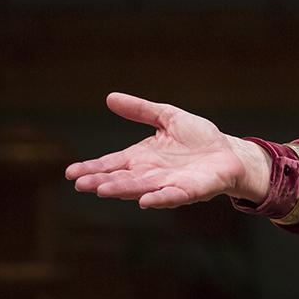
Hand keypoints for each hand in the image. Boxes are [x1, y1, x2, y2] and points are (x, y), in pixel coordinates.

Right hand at [65, 92, 270, 208]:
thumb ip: (140, 110)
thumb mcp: (167, 117)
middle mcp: (150, 174)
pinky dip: (159, 199)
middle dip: (101, 181)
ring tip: (103, 190)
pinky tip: (144, 201)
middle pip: (121, 178)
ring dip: (123, 190)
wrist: (228, 153)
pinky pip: (172, 196)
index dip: (92, 168)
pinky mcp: (189, 191)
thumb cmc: (197, 138)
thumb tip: (110, 97)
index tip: (71, 173)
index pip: (112, 164)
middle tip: (80, 184)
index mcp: (141, 158)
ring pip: (141, 188)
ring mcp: (168, 184)